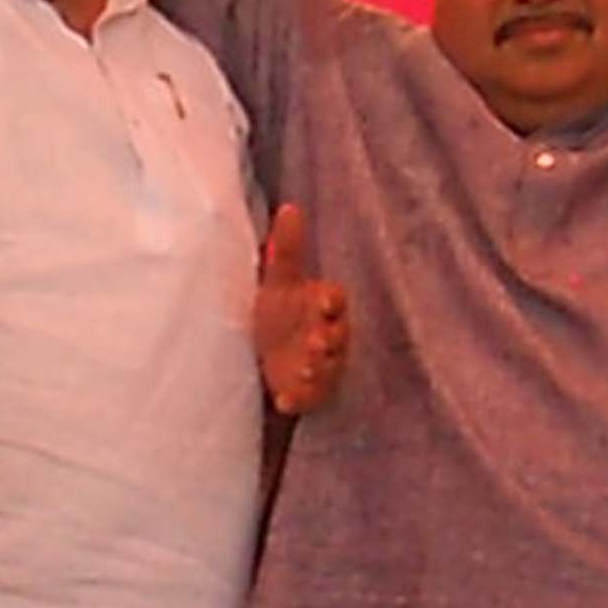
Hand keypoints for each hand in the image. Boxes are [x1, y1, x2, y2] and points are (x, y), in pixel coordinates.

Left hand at [253, 201, 348, 416]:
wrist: (271, 353)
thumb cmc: (282, 310)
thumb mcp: (280, 279)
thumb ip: (286, 248)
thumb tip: (289, 207)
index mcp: (322, 305)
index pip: (335, 300)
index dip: (332, 301)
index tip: (326, 300)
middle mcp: (327, 335)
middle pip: (336, 337)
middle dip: (328, 340)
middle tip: (317, 342)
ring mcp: (319, 366)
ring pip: (325, 368)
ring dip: (316, 369)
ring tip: (303, 367)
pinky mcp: (305, 391)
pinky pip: (306, 397)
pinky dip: (297, 399)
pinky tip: (284, 400)